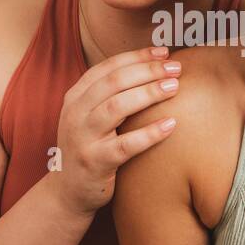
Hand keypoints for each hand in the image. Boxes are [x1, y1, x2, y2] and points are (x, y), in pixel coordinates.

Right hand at [54, 45, 181, 216]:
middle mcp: (75, 113)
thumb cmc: (91, 147)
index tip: (164, 53)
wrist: (68, 191)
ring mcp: (83, 137)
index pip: (108, 67)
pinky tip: (171, 125)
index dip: (138, 57)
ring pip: (117, 107)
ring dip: (149, 94)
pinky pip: (125, 145)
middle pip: (114, 82)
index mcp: (76, 96)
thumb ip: (111, 95)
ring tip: (174, 88)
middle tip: (175, 68)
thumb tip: (152, 67)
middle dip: (148, 71)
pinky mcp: (95, 162)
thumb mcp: (91, 116)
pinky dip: (150, 133)